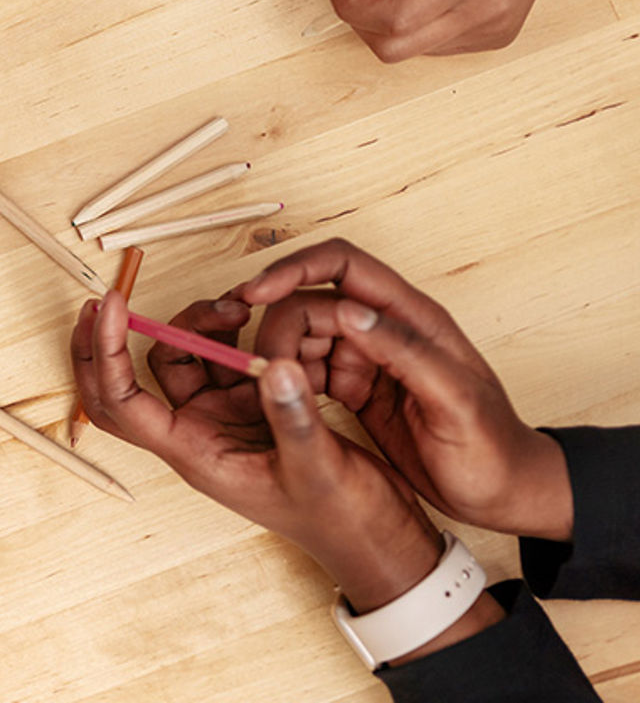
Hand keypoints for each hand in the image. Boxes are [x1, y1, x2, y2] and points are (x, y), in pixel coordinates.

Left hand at [72, 291, 444, 611]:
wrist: (375, 539)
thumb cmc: (344, 520)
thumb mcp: (321, 469)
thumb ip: (294, 419)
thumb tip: (273, 364)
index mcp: (194, 454)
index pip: (122, 401)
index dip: (106, 353)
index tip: (111, 306)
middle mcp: (196, 433)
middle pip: (129, 380)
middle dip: (117, 338)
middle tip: (123, 296)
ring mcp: (221, 417)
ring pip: (180, 359)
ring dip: (192, 326)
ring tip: (238, 304)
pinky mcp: (250, 406)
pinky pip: (223, 359)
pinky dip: (228, 334)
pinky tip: (256, 315)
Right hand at [239, 239, 574, 541]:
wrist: (503, 494)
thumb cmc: (492, 452)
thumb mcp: (455, 402)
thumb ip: (406, 352)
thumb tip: (349, 310)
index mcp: (414, 319)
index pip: (343, 265)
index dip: (294, 269)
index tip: (255, 293)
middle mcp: (386, 329)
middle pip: (312, 299)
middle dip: (278, 325)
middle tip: (259, 367)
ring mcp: (370, 358)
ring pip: (304, 335)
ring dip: (280, 356)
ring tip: (268, 389)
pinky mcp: (357, 387)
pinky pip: (309, 369)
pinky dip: (289, 381)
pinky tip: (283, 402)